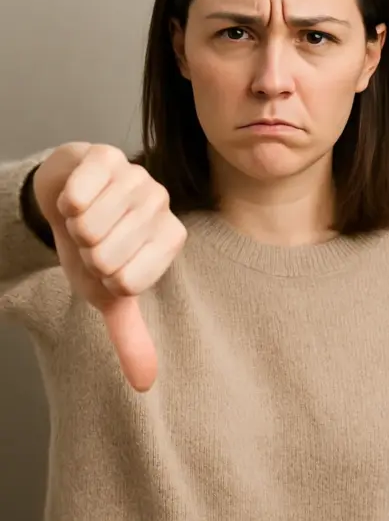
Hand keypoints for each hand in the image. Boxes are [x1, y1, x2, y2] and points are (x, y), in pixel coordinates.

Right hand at [33, 143, 186, 391]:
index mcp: (171, 240)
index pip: (129, 280)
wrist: (65, 198)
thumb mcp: (108, 293)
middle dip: (86, 253)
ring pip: (93, 222)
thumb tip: (146, 384)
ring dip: (74, 227)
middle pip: (108, 254)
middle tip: (91, 240)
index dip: (103, 279)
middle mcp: (162, 206)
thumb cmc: (93, 246)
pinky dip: (69, 200)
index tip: (104, 266)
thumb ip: (130, 336)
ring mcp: (139, 176)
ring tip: (83, 219)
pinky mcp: (109, 156)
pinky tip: (74, 199)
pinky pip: (84, 189)